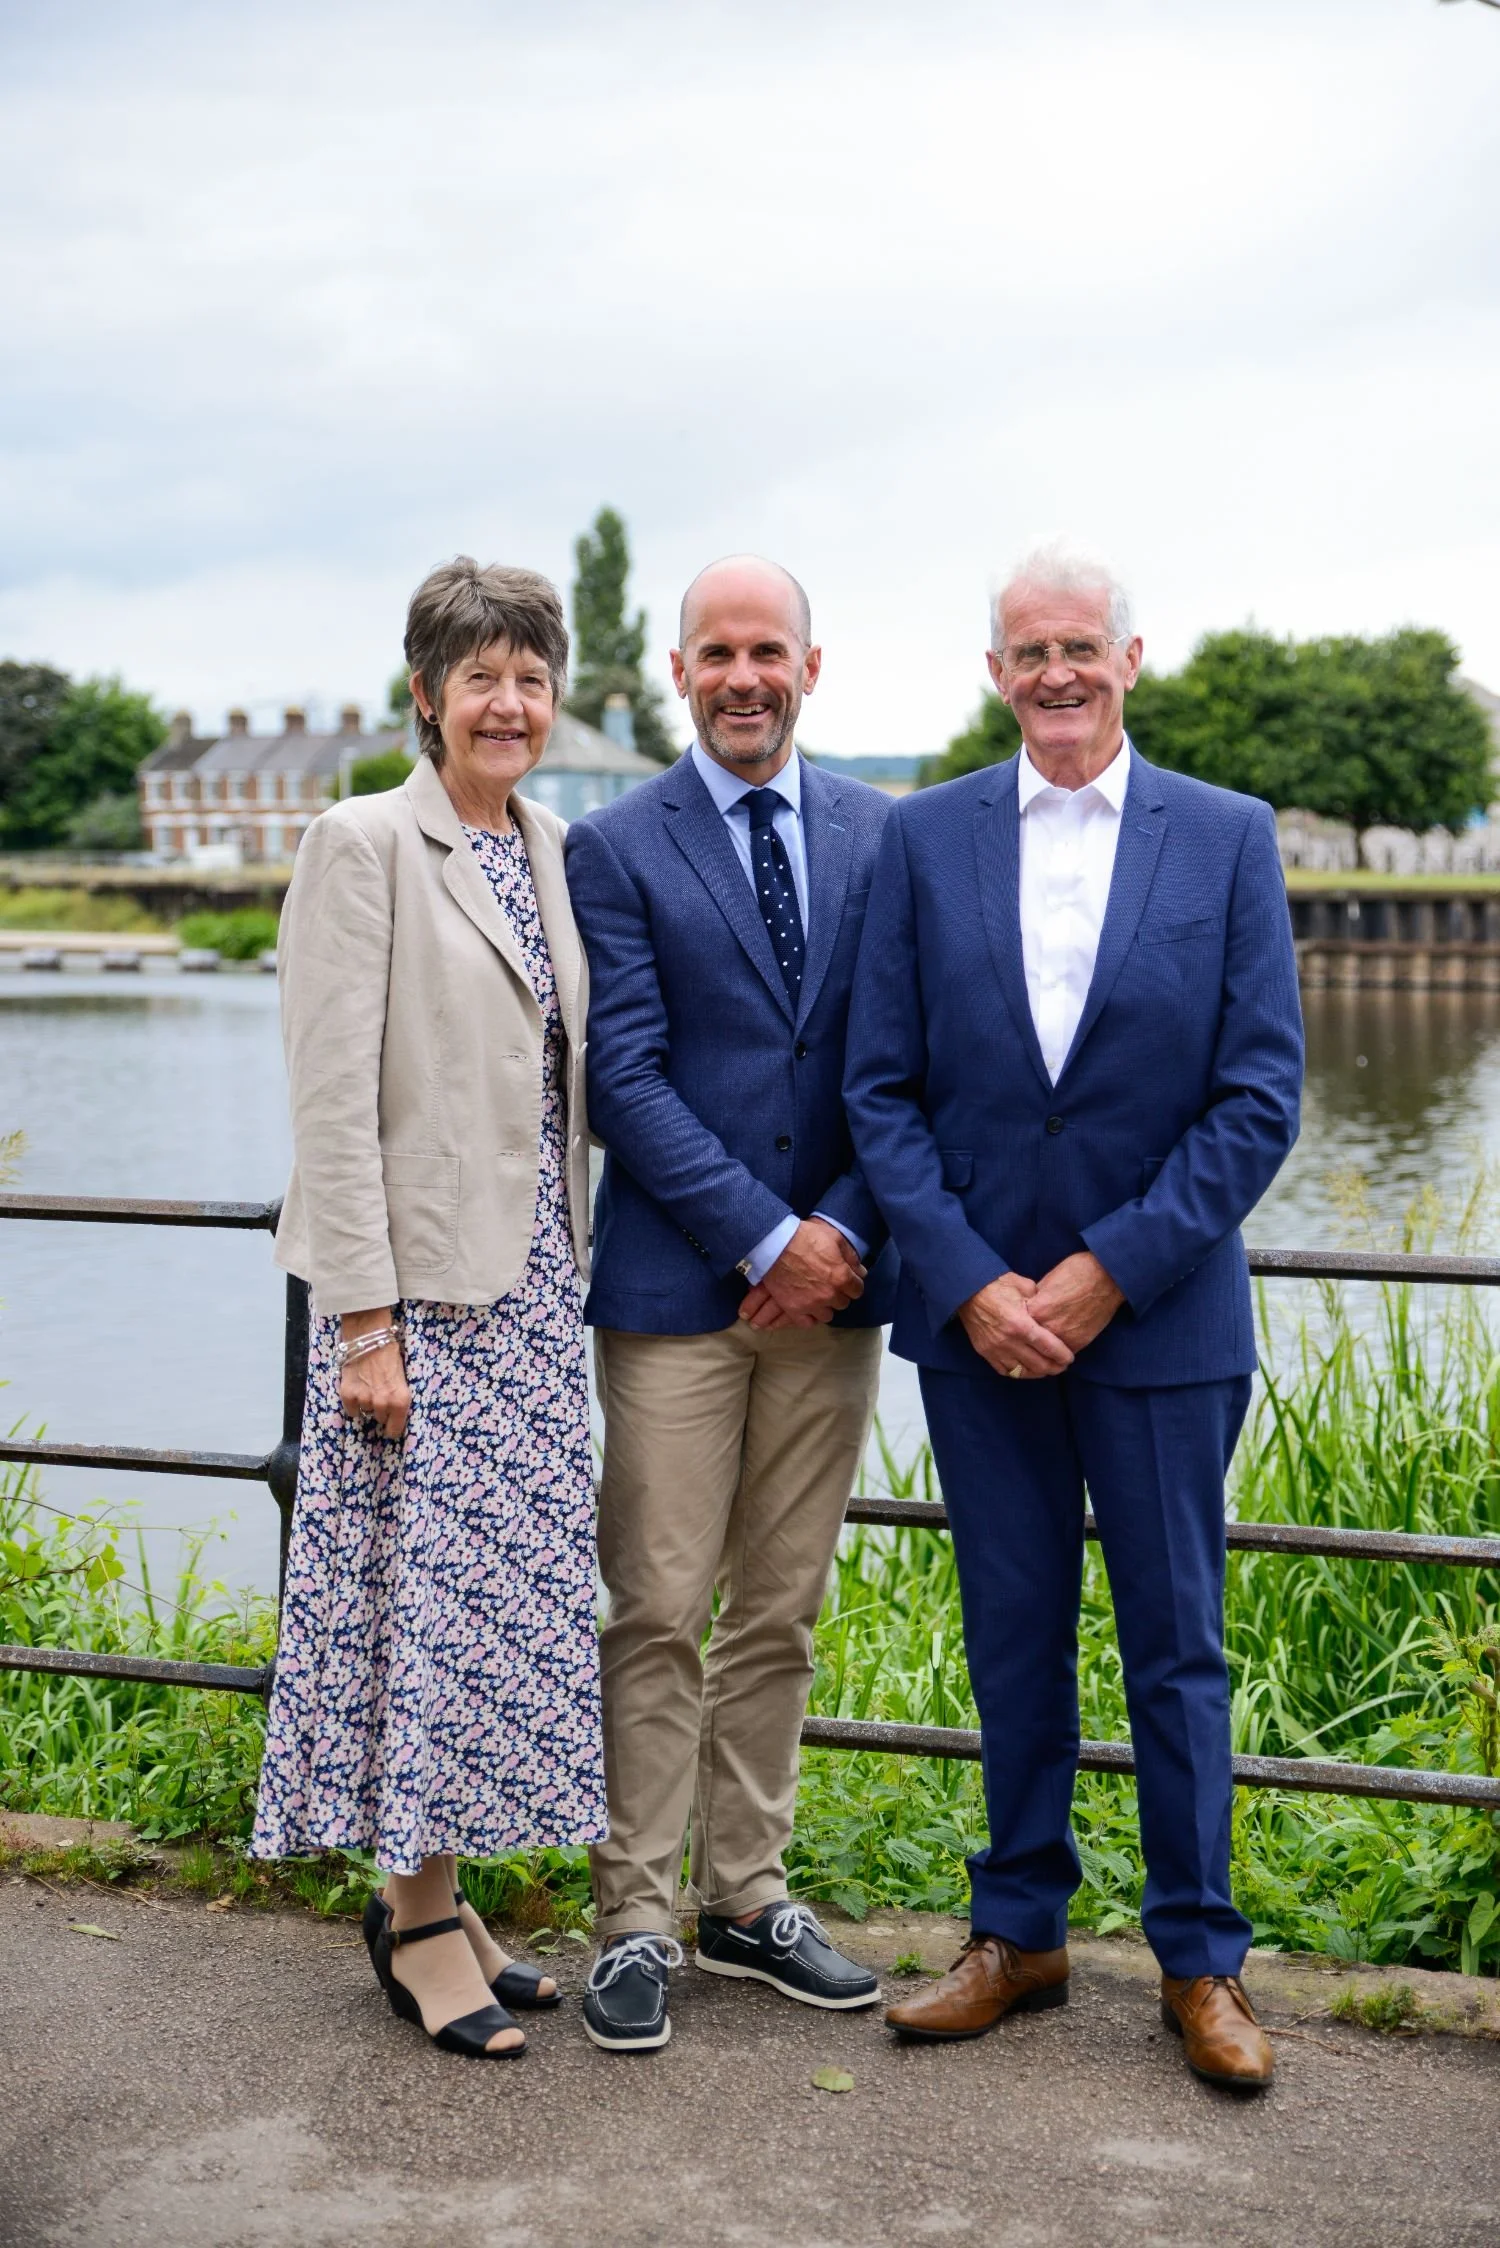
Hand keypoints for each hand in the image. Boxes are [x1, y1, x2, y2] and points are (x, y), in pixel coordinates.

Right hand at [338, 1307, 411, 1439]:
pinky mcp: (347, 1395)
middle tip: (379, 1392)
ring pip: (365, 1413)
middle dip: (380, 1410)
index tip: (390, 1425)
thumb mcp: (402, 1378)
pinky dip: (353, 1402)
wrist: (369, 1337)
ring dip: (366, 1403)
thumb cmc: (390, 1354)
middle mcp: (383, 1404)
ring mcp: (364, 1400)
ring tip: (368, 1385)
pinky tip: (357, 1388)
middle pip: (380, 1419)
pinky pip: (351, 1410)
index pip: (395, 1430)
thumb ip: (397, 1398)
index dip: (392, 1428)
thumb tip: (394, 1413)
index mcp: (400, 1401)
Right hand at [738, 1219, 864, 1328]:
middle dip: (839, 1294)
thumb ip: (851, 1256)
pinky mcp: (794, 1309)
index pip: (857, 1290)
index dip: (852, 1284)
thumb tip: (861, 1271)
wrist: (775, 1243)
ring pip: (827, 1315)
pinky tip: (808, 1308)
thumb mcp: (835, 1238)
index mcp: (841, 1277)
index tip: (846, 1280)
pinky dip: (810, 1317)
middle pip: (842, 1303)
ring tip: (818, 1296)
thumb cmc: (806, 1236)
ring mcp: (811, 1304)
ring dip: (825, 1307)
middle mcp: (829, 1295)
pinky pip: (808, 1323)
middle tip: (829, 1284)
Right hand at [957, 1272, 1074, 1380]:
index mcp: (1020, 1324)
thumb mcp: (1024, 1286)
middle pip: (1038, 1364)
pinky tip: (1027, 1368)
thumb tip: (1054, 1310)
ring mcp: (995, 1349)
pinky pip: (1005, 1371)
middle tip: (1062, 1366)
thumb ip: (1041, 1302)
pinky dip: (1018, 1372)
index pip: (1048, 1347)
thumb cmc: (997, 1285)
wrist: (967, 1290)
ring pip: (1022, 1372)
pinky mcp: (985, 1352)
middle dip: (1054, 1368)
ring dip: (1037, 1373)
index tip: (1070, 1358)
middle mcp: (1008, 1341)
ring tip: (1046, 1369)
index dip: (1062, 1356)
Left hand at [1027, 1252, 1124, 1356]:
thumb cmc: (1077, 1272)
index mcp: (1036, 1310)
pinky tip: (1058, 1343)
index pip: (1018, 1324)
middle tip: (1030, 1335)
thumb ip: (1035, 1299)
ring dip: (1043, 1348)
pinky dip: (1058, 1350)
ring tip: (1043, 1342)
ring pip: (1045, 1351)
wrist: (1107, 1277)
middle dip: (1029, 1338)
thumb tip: (1027, 1307)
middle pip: (1029, 1341)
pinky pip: (1062, 1352)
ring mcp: (1064, 1338)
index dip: (1018, 1322)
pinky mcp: (1079, 1343)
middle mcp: (1048, 1328)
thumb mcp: (1047, 1281)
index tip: (1019, 1321)